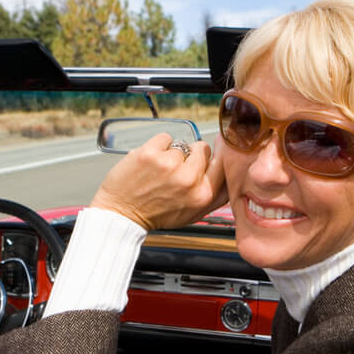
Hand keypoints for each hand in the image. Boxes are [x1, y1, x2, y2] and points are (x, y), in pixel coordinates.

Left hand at [90, 133, 228, 230]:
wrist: (122, 214)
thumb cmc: (156, 215)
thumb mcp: (193, 213)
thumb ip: (216, 196)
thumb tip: (231, 174)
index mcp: (203, 194)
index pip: (223, 162)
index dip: (217, 155)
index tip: (211, 152)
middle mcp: (188, 179)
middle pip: (202, 149)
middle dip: (191, 155)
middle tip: (176, 171)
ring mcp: (169, 164)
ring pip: (181, 145)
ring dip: (171, 154)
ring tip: (159, 171)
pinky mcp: (150, 153)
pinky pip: (165, 138)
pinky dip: (157, 146)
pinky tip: (151, 163)